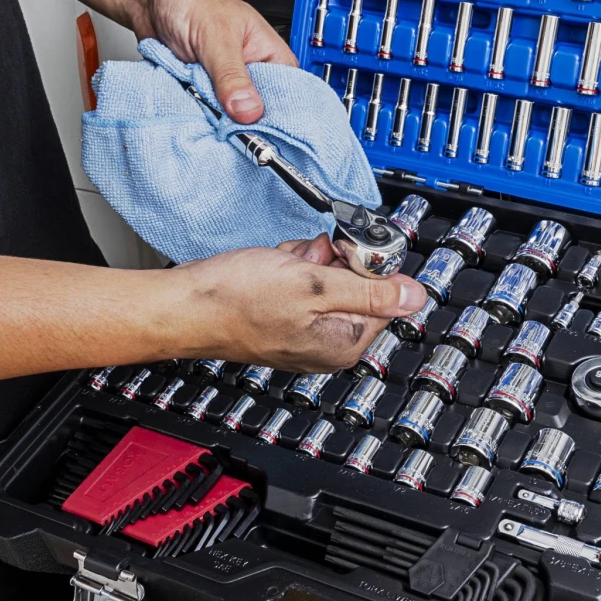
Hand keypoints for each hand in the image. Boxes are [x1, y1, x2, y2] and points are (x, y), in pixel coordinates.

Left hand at [136, 0, 296, 122]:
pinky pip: (204, 113)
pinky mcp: (200, 92)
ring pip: (228, 116)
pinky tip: (192, 111)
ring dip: (214, 118)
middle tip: (227, 123)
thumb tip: (248, 110)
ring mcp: (224, 85)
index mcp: (269, 54)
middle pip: (257, 113)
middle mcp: (250, 72)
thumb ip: (231, 74)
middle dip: (240, 121)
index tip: (260, 132)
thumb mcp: (216, 36)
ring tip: (204, 111)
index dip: (276, 117)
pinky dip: (196, 114)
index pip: (287, 96)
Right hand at [172, 234, 425, 371]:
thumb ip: (371, 290)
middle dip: (331, 262)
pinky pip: (302, 281)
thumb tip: (416, 296)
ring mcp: (304, 330)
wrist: (184, 306)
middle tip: (305, 263)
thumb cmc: (238, 301)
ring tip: (283, 267)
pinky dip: (289, 267)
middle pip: (355, 284)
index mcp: (344, 343)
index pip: (385, 295)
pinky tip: (270, 270)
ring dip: (307, 261)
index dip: (364, 267)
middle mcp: (328, 343)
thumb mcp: (315, 286)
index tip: (341, 257)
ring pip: (326, 276)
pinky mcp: (283, 315)